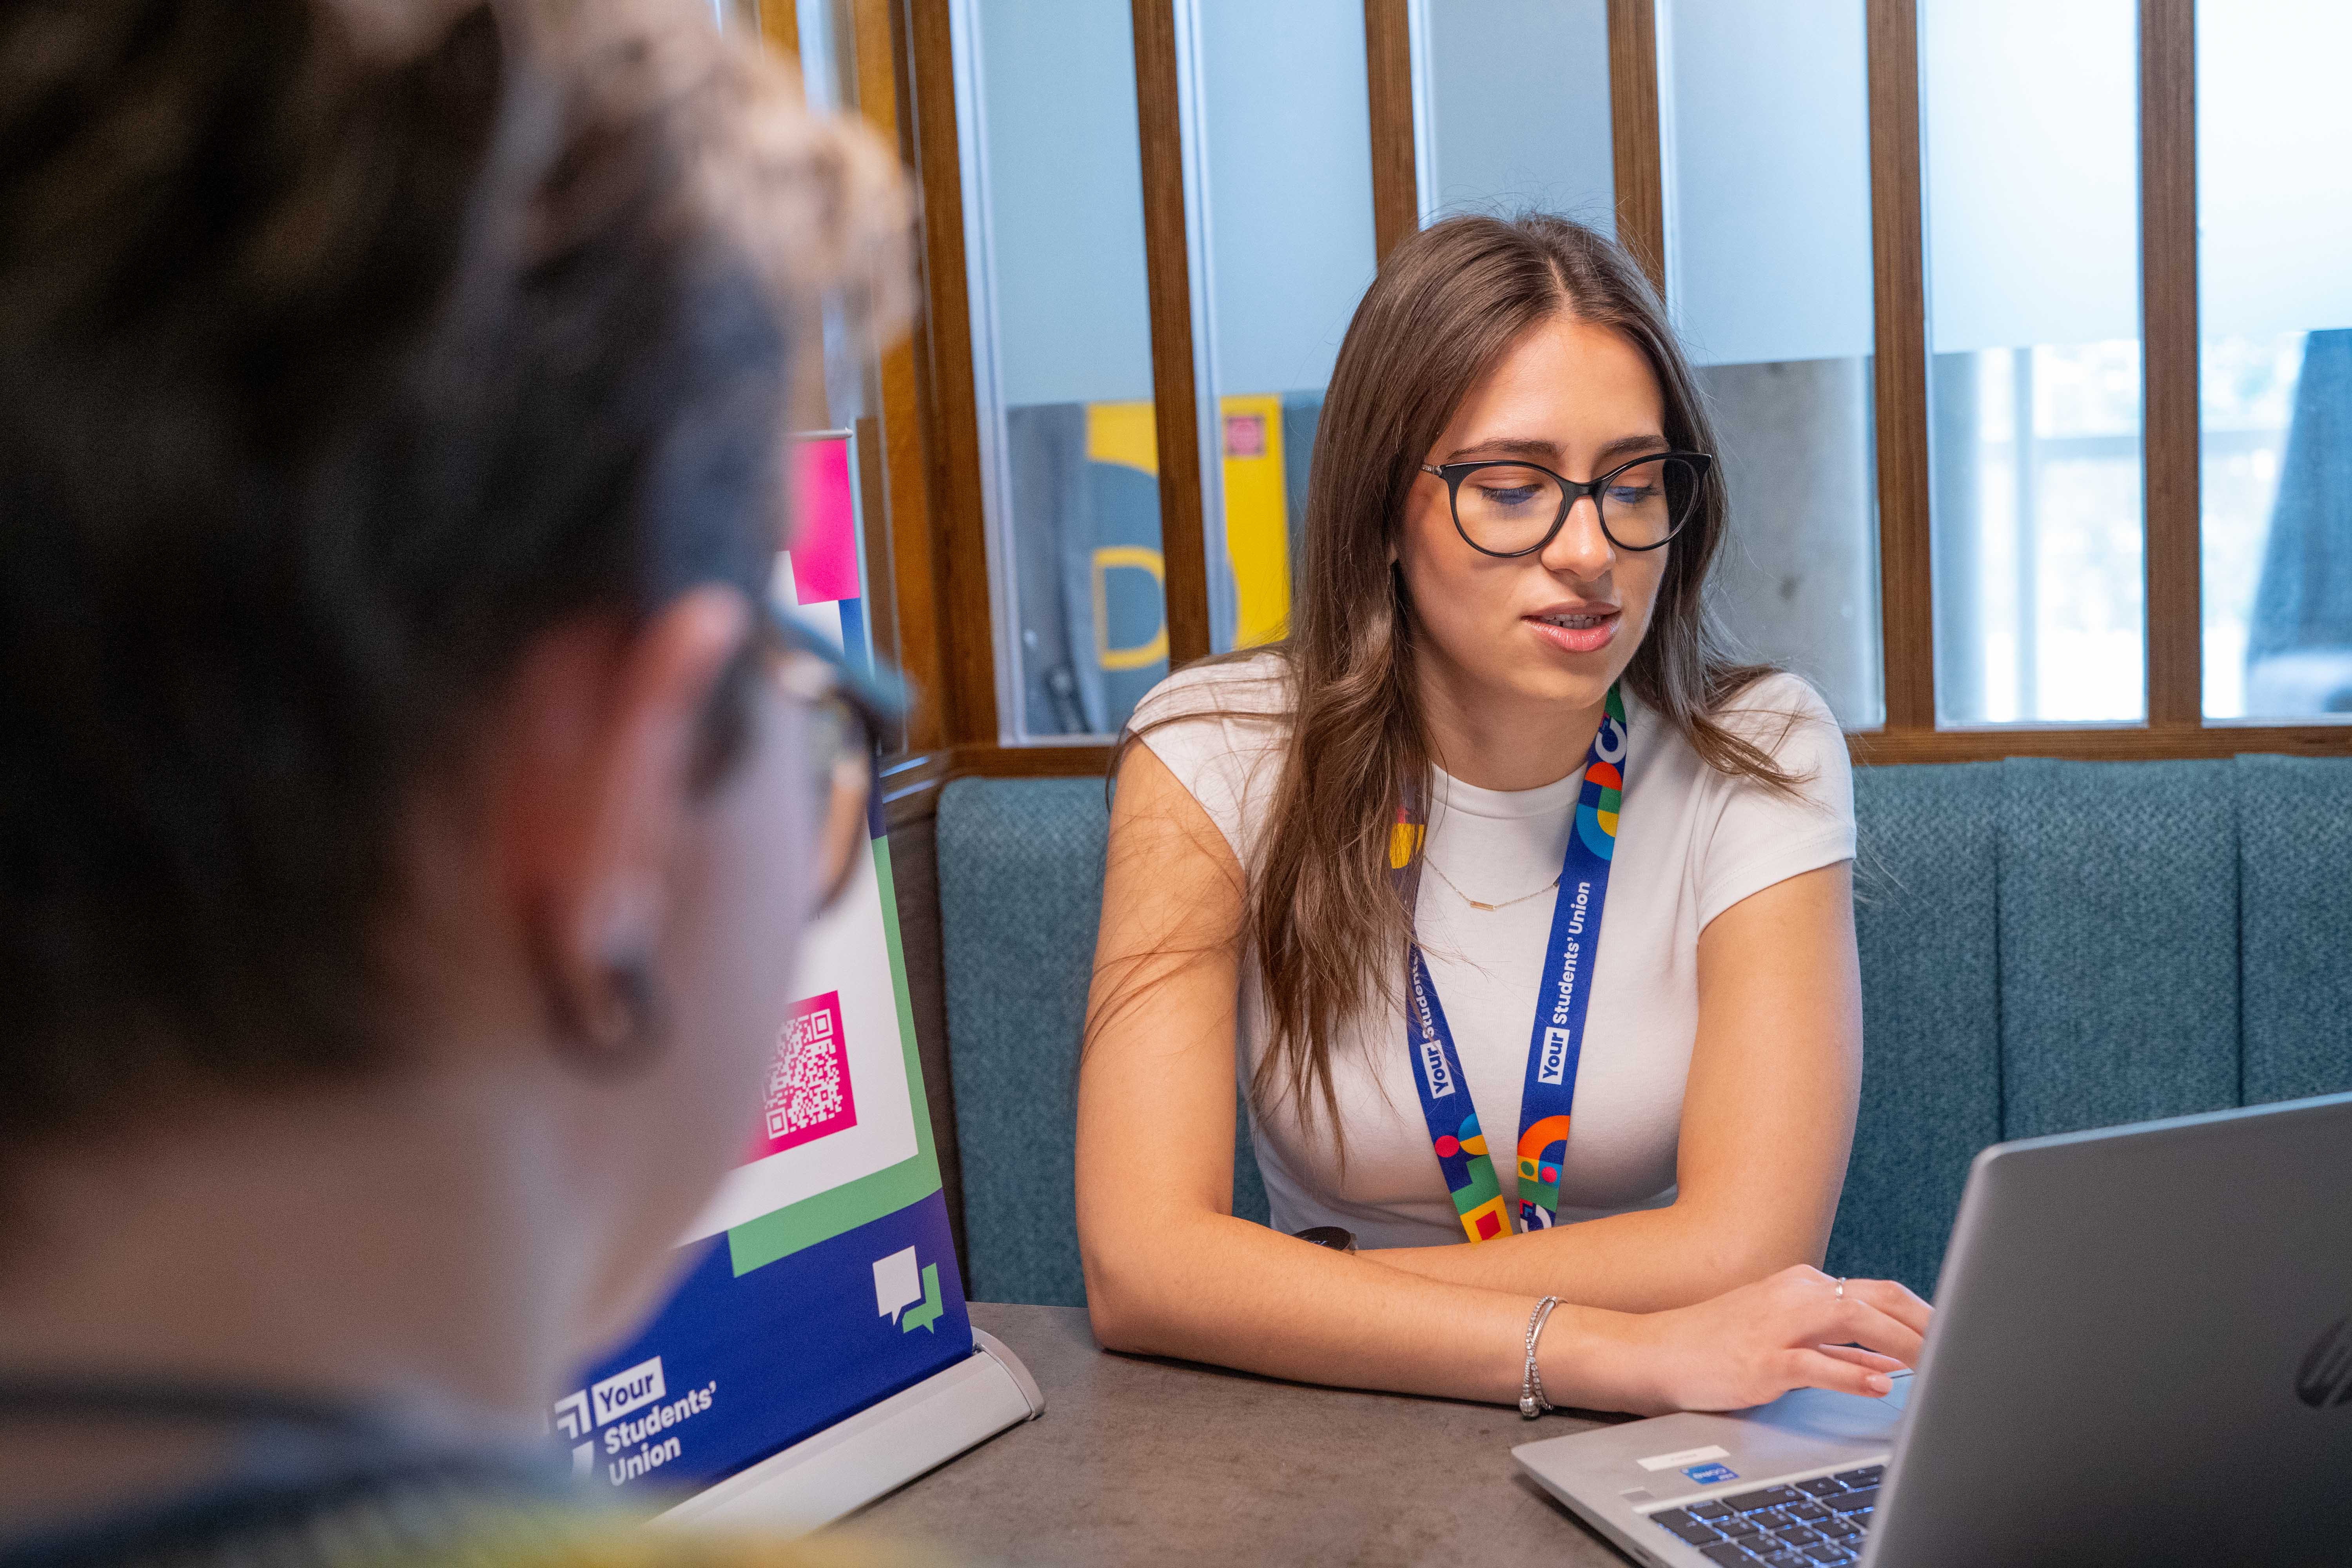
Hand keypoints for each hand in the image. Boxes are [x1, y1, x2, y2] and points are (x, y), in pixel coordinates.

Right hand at [1562, 1265, 1932, 1416]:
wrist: (1655, 1351)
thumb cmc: (1718, 1345)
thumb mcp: (1784, 1336)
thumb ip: (1836, 1345)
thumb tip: (1889, 1361)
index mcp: (1803, 1285)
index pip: (1880, 1291)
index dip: (1925, 1312)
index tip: (1958, 1331)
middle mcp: (1795, 1293)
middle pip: (1877, 1300)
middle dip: (1926, 1324)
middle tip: (1964, 1346)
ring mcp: (1777, 1323)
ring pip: (1855, 1321)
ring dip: (1902, 1343)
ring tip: (1938, 1364)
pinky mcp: (1761, 1357)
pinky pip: (1815, 1362)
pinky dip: (1852, 1372)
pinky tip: (1880, 1384)